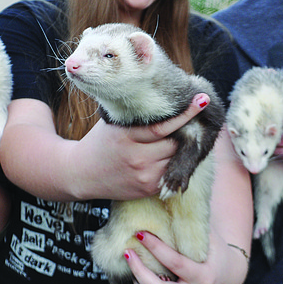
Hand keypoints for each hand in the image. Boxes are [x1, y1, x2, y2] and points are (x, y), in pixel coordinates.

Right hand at [73, 94, 210, 199]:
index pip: (163, 126)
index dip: (185, 114)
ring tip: (175, 138)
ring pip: (175, 158)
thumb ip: (136, 113)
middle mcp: (137, 158)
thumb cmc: (101, 142)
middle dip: (183, 132)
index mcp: (126, 137)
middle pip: (175, 143)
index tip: (201, 100)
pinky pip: (170, 172)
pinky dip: (171, 162)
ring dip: (178, 148)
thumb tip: (163, 94)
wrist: (81, 173)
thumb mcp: (113, 123)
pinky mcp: (148, 189)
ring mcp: (144, 176)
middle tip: (192, 119)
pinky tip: (163, 155)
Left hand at [125, 230, 247, 283]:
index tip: (140, 234)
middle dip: (138, 271)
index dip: (155, 248)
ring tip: (130, 263)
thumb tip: (168, 204)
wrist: (230, 278)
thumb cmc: (217, 252)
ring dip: (137, 283)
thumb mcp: (209, 238)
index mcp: (204, 276)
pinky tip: (139, 274)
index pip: (174, 263)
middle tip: (127, 253)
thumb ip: (191, 227)